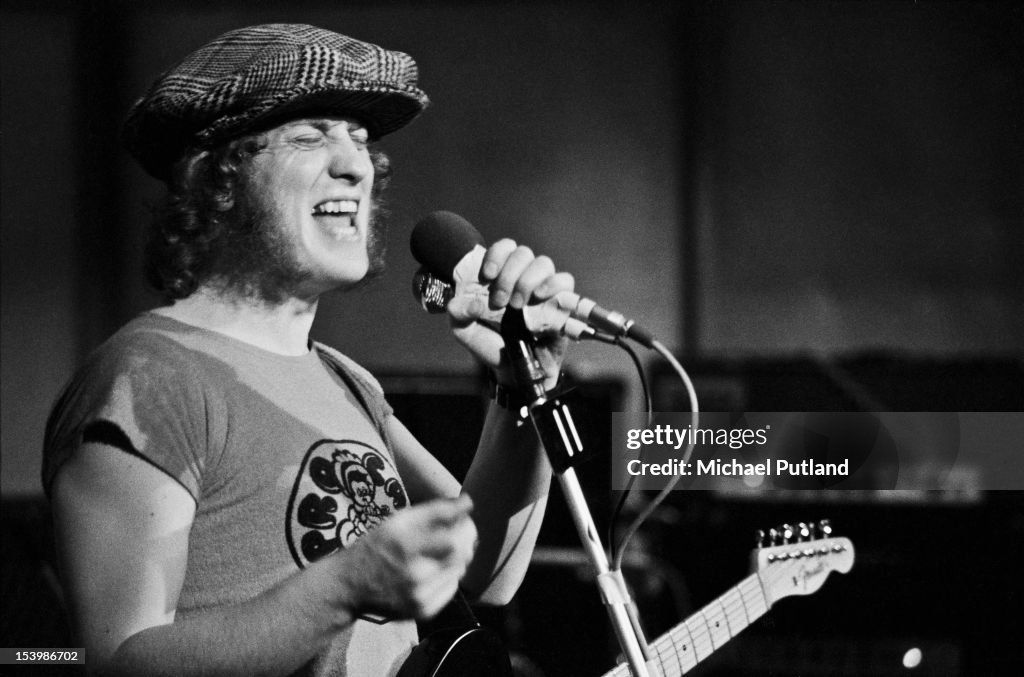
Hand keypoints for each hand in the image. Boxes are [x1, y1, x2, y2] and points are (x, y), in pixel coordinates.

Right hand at [336, 496, 476, 619]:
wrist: (349, 586)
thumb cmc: (376, 546)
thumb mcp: (397, 522)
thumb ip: (434, 512)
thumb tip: (468, 503)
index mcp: (404, 543)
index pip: (451, 534)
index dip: (464, 521)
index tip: (465, 512)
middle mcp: (412, 571)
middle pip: (460, 553)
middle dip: (466, 538)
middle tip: (461, 530)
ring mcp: (418, 595)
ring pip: (459, 569)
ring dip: (458, 556)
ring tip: (443, 550)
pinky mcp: (422, 611)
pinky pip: (451, 588)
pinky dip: (449, 575)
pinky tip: (435, 569)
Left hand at [445, 240, 574, 386]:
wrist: (512, 371)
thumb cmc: (489, 345)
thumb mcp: (464, 330)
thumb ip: (458, 313)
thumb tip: (470, 302)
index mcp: (499, 276)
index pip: (504, 247)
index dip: (497, 254)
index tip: (487, 275)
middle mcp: (522, 277)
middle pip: (523, 253)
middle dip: (509, 274)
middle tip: (500, 301)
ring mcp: (543, 289)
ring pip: (543, 263)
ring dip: (528, 280)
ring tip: (518, 305)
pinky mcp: (561, 303)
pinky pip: (565, 281)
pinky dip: (553, 284)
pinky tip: (540, 298)